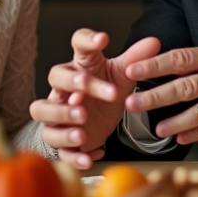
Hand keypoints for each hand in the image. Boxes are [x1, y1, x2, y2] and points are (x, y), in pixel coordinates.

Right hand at [29, 29, 160, 168]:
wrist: (94, 123)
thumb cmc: (103, 93)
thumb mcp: (121, 77)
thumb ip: (134, 62)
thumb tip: (154, 43)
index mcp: (82, 66)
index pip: (79, 44)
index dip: (88, 40)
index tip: (104, 39)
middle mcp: (64, 87)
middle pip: (56, 78)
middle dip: (70, 84)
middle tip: (84, 90)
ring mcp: (58, 114)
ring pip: (43, 111)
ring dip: (61, 117)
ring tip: (81, 126)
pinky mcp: (61, 140)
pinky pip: (58, 148)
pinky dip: (72, 155)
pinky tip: (89, 156)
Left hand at [122, 43, 197, 145]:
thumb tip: (169, 68)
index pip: (179, 58)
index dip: (153, 65)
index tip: (133, 70)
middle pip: (182, 86)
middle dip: (153, 96)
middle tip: (132, 103)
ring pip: (195, 110)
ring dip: (171, 121)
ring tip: (155, 128)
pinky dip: (193, 133)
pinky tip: (180, 137)